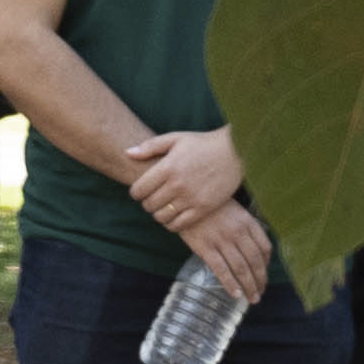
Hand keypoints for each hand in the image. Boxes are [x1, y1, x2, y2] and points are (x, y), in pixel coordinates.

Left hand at [118, 122, 245, 246]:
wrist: (235, 152)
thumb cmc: (203, 144)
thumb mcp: (176, 138)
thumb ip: (150, 146)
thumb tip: (127, 153)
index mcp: (167, 167)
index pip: (138, 190)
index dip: (136, 192)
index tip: (141, 190)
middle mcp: (177, 184)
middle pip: (148, 205)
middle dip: (147, 203)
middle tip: (153, 198)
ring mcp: (190, 198)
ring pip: (161, 217)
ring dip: (158, 214)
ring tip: (164, 207)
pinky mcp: (203, 209)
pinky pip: (178, 225)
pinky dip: (171, 224)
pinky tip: (174, 216)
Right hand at [192, 199, 275, 302]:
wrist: (186, 200)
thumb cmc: (212, 206)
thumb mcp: (235, 211)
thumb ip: (246, 228)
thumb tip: (254, 250)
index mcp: (248, 222)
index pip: (265, 248)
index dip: (266, 265)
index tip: (264, 275)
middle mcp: (238, 233)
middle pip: (255, 262)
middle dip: (259, 281)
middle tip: (259, 293)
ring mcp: (222, 241)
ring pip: (241, 269)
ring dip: (249, 286)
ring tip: (252, 298)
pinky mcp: (206, 248)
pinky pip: (221, 270)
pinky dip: (230, 284)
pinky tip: (236, 294)